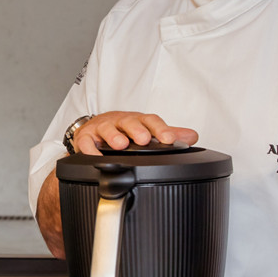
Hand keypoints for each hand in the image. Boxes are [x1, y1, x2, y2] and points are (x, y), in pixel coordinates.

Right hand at [71, 111, 197, 154]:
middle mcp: (120, 122)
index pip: (151, 120)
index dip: (161, 129)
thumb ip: (167, 134)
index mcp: (137, 121)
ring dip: (114, 136)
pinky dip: (89, 149)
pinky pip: (85, 142)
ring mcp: (102, 128)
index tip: (169, 139)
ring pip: (107, 129)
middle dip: (136, 130)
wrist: (95, 127)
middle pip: (129, 122)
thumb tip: (192, 136)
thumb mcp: (146, 129)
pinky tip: (95, 156)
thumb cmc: (123, 129)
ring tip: (120, 145)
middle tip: (143, 139)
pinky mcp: (85, 137)